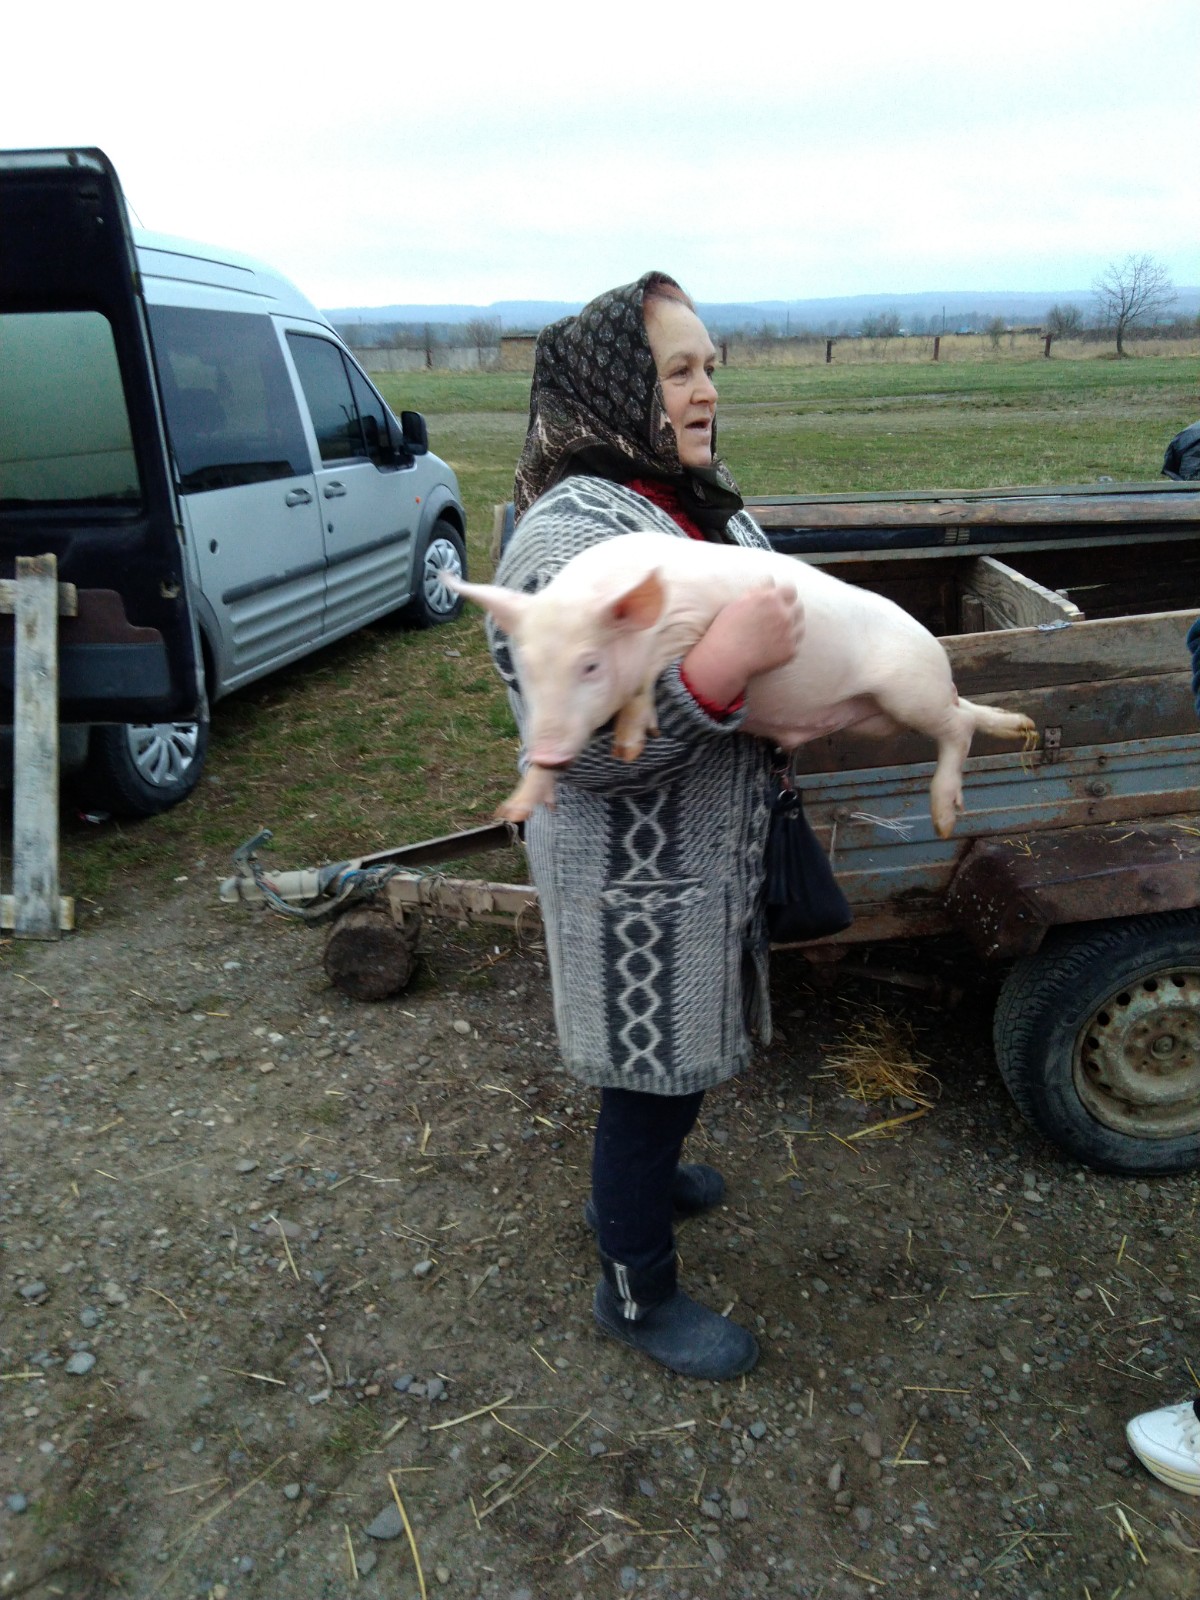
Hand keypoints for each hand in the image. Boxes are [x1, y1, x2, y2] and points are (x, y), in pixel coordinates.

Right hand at [682, 583, 802, 709]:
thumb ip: (759, 591)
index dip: (784, 596)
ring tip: (775, 634)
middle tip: (776, 619)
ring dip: (792, 627)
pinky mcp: (791, 651)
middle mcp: (783, 614)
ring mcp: (789, 633)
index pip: (790, 590)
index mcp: (771, 599)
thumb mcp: (739, 603)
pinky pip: (795, 644)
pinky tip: (772, 648)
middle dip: (789, 610)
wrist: (725, 659)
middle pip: (798, 607)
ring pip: (800, 625)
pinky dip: (787, 645)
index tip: (778, 603)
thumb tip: (771, 582)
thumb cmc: (726, 630)